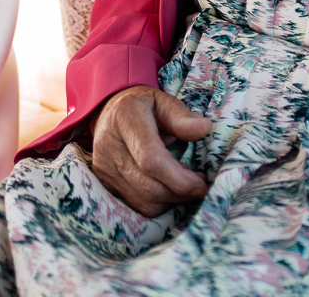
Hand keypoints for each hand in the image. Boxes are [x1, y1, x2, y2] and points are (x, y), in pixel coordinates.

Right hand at [90, 85, 210, 216]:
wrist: (110, 113)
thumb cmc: (144, 107)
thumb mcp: (164, 102)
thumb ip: (182, 118)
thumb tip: (204, 128)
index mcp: (125, 118)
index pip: (150, 159)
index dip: (179, 178)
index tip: (201, 182)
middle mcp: (109, 145)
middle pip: (148, 186)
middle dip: (180, 192)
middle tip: (200, 184)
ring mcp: (104, 167)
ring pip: (144, 201)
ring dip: (171, 199)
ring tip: (183, 181)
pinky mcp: (105, 183)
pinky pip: (137, 206)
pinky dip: (158, 203)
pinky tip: (167, 186)